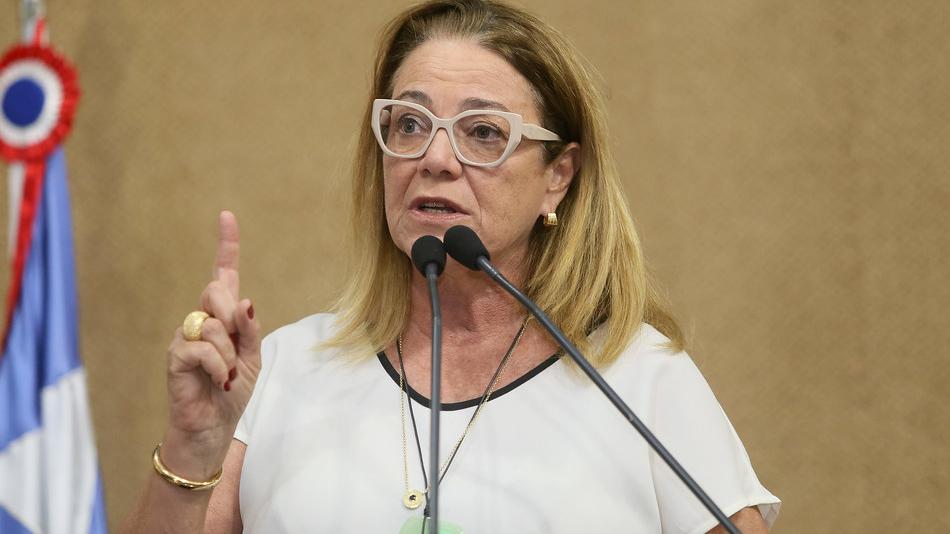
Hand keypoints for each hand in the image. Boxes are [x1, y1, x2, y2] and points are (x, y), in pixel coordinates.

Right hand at [161, 211, 260, 477]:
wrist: (213, 428)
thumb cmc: (231, 392)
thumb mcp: (252, 359)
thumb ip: (250, 330)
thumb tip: (246, 301)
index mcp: (223, 317)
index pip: (223, 274)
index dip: (226, 245)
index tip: (227, 216)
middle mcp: (201, 320)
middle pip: (217, 292)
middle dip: (235, 319)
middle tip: (237, 352)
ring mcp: (185, 336)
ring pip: (213, 323)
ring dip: (229, 355)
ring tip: (225, 376)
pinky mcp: (175, 356)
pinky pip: (202, 346)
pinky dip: (218, 365)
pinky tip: (217, 381)